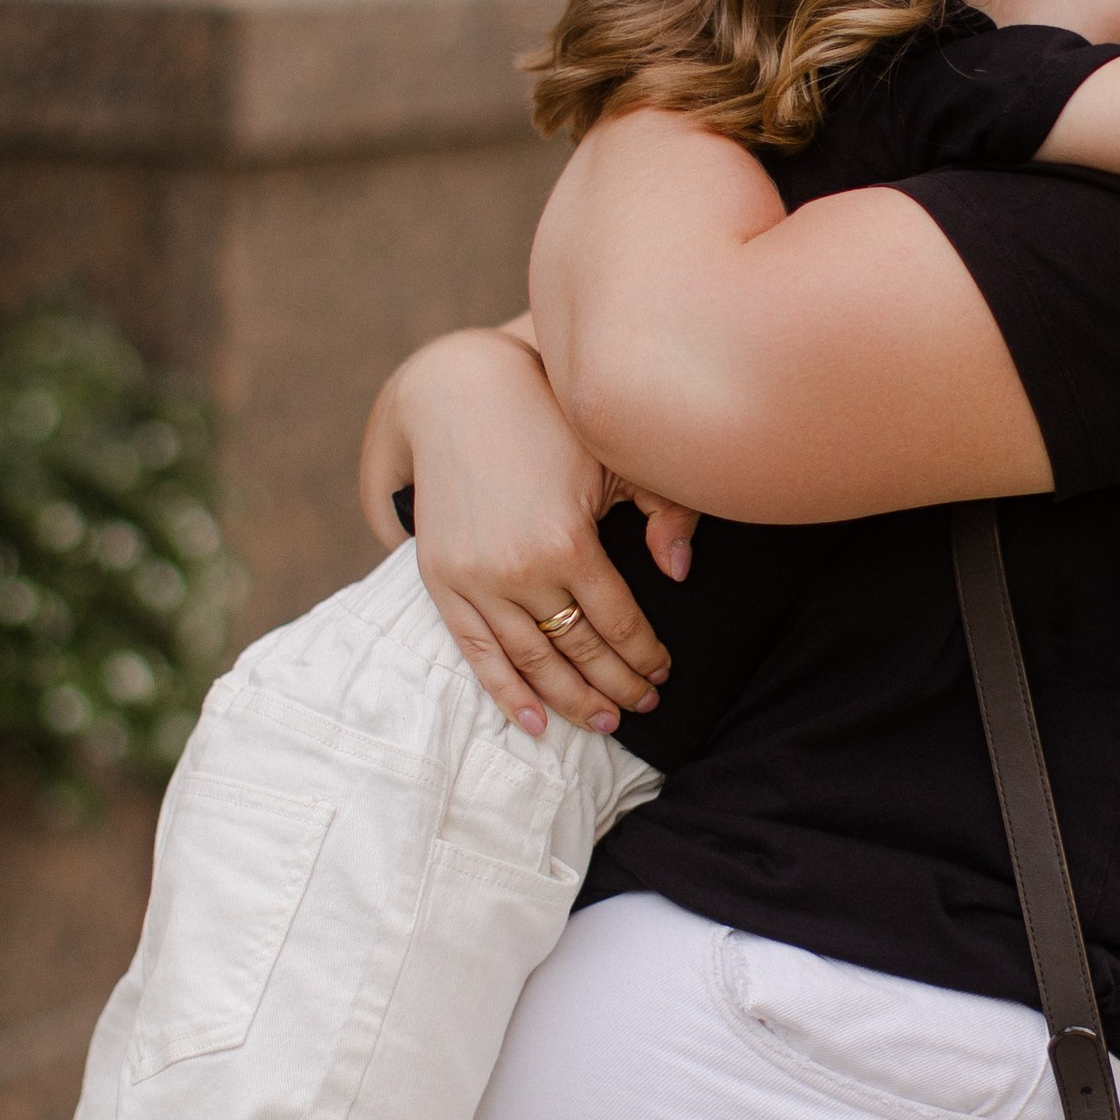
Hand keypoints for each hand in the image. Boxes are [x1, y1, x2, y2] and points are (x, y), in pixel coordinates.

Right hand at [363, 330, 681, 735]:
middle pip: (578, 649)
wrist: (460, 396)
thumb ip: (661, 511)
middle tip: (644, 705)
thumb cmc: (549, 424)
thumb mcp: (615, 458)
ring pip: (532, 661)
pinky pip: (476, 652)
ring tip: (605, 722)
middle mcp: (518, 570)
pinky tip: (536, 722)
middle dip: (617, 684)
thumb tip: (677, 572)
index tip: (664, 671)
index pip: (618, 622)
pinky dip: (506, 692)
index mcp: (567, 542)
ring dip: (572, 699)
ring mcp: (475, 579)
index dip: (645, 653)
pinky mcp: (441, 580)